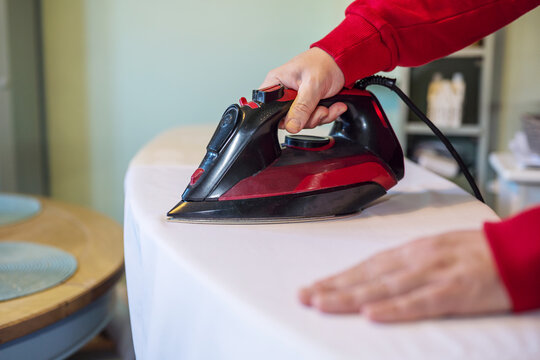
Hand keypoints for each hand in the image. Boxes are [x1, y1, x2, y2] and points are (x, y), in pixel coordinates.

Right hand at [260, 47, 346, 132]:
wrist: (341, 63)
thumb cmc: (324, 63)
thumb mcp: (312, 85)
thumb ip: (302, 107)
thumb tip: (291, 126)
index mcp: (276, 83)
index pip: (266, 107)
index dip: (278, 117)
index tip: (295, 116)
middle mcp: (283, 94)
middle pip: (286, 120)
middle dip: (307, 119)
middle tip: (319, 109)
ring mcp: (295, 101)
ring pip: (301, 122)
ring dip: (319, 117)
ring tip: (327, 105)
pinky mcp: (307, 107)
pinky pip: (312, 120)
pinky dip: (325, 115)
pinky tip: (332, 106)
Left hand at [299, 230, 510, 321]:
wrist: (515, 251)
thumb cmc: (474, 253)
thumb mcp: (433, 251)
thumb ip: (405, 264)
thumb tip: (375, 276)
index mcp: (411, 251)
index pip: (365, 267)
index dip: (338, 278)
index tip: (314, 288)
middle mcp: (415, 260)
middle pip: (367, 276)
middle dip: (333, 287)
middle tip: (305, 296)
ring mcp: (433, 275)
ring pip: (384, 287)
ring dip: (351, 296)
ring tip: (322, 303)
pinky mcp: (454, 292)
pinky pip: (419, 302)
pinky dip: (394, 308)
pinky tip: (371, 313)